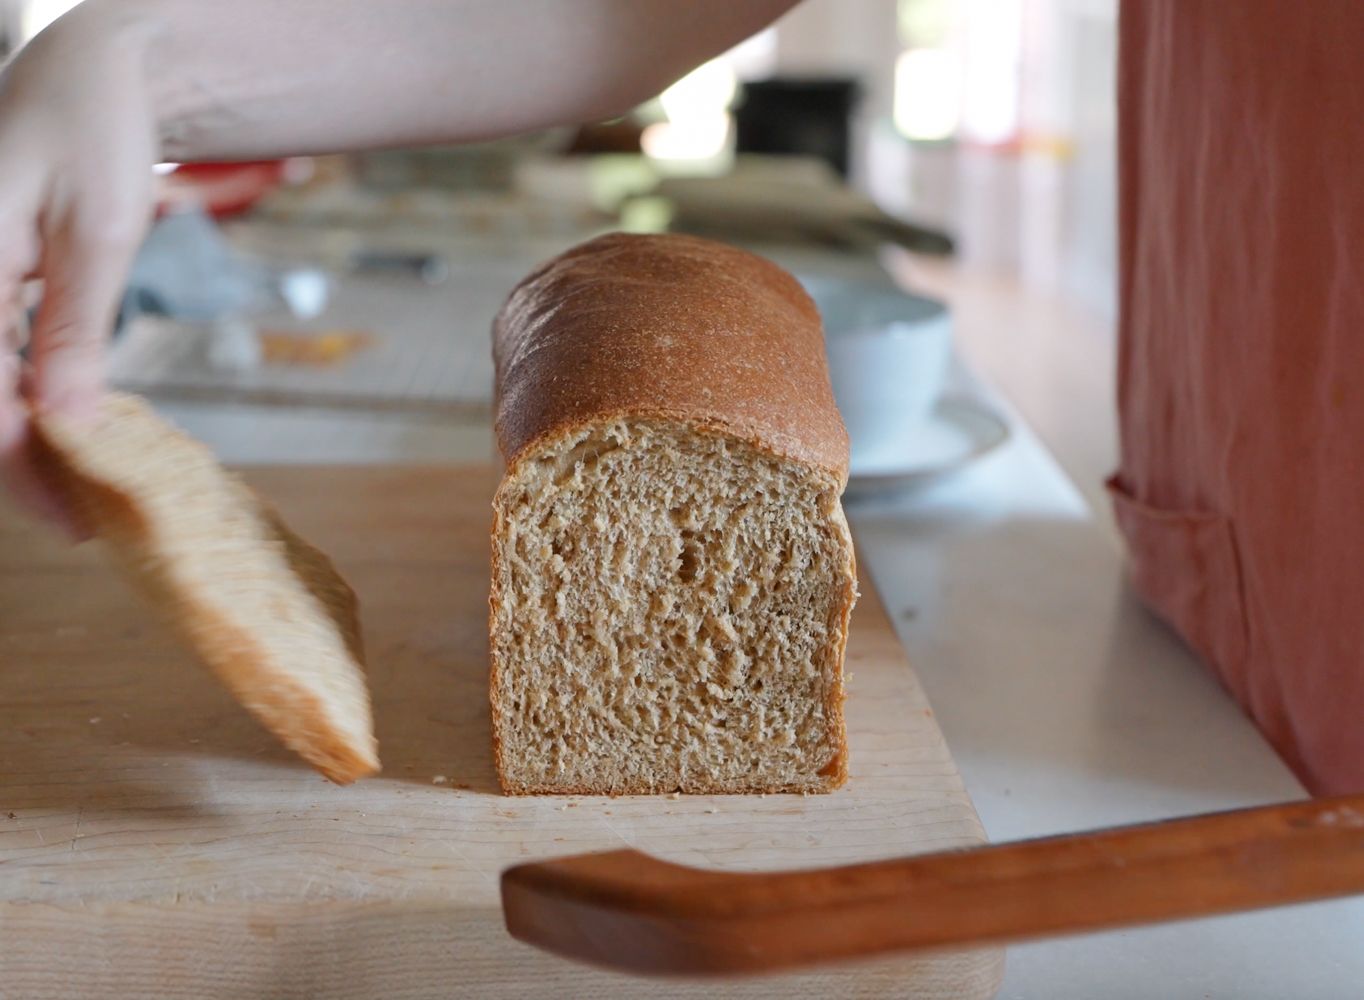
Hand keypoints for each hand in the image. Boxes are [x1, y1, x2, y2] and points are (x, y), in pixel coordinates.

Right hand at [0, 10, 156, 529]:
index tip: (73, 520)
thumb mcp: (97, 233)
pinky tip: (67, 421)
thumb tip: (67, 422)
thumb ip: (75, 330)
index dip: (23, 469)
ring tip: (81, 484)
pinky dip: (30, 390)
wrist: (95, 66)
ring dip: (25, 432)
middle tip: (81, 516)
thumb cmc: (96, 130)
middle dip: (21, 461)